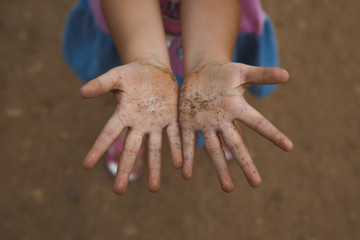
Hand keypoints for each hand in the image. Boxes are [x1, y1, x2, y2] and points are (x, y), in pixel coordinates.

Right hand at [80, 61, 182, 193]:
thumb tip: (81, 92)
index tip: (86, 166)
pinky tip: (179, 164)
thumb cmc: (132, 74)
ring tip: (154, 189)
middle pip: (130, 150)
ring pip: (154, 149)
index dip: (97, 148)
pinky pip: (174, 135)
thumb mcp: (116, 76)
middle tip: (118, 191)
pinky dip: (176, 149)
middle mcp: (138, 124)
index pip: (108, 134)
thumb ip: (101, 84)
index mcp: (123, 114)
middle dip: (125, 169)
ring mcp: (156, 123)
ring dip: (155, 168)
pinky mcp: (172, 118)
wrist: (155, 70)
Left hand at [179, 62, 292, 191]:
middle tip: (257, 184)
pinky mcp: (188, 123)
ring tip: (229, 189)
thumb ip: (262, 75)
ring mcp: (205, 124)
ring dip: (220, 168)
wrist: (200, 73)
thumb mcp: (242, 72)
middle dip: (246, 163)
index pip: (258, 122)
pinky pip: (186, 142)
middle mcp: (222, 121)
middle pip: (236, 144)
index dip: (272, 133)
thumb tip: (288, 75)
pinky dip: (185, 156)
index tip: (289, 147)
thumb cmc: (224, 73)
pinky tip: (185, 174)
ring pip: (213, 148)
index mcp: (237, 108)